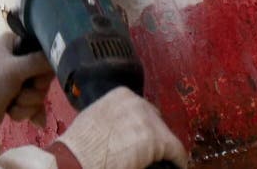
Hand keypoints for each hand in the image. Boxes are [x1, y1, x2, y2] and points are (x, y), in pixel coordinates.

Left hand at [0, 33, 53, 125]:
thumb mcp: (14, 69)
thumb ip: (39, 61)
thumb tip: (60, 55)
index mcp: (13, 43)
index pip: (42, 49)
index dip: (44, 65)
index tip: (37, 76)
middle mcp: (16, 58)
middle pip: (44, 74)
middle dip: (34, 89)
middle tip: (21, 92)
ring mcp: (16, 79)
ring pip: (39, 92)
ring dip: (27, 102)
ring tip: (12, 104)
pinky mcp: (15, 97)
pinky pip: (32, 104)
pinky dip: (25, 111)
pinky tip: (15, 114)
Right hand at [57, 87, 188, 168]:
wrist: (78, 158)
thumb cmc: (79, 145)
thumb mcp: (94, 117)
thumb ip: (112, 115)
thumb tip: (119, 128)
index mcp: (121, 94)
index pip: (142, 109)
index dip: (143, 125)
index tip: (143, 137)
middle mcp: (138, 103)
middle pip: (156, 120)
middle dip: (154, 135)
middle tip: (150, 150)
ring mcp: (149, 121)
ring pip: (166, 136)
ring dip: (163, 148)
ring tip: (164, 160)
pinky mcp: (158, 141)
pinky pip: (176, 151)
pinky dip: (178, 160)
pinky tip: (177, 165)